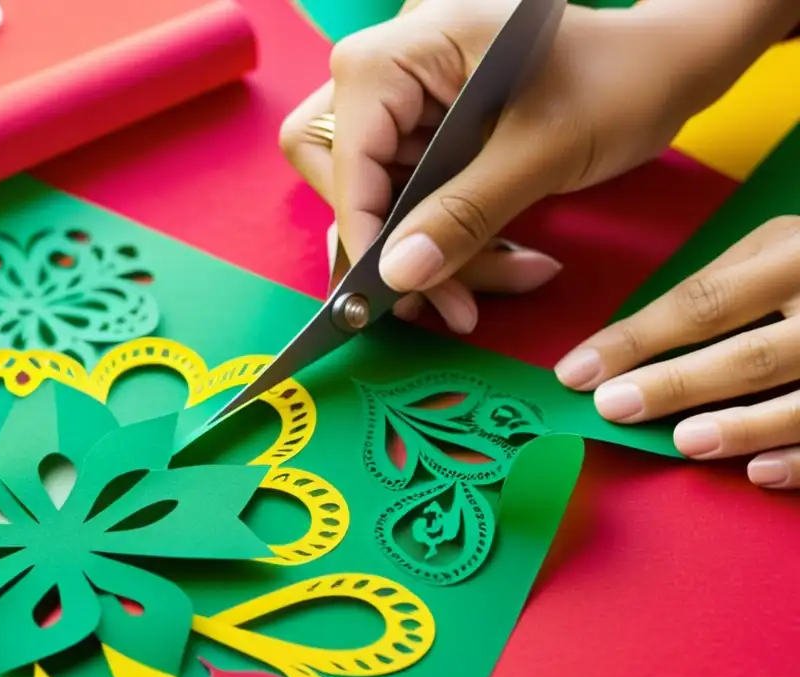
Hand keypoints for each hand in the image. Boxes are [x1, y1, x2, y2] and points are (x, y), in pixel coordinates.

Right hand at [280, 0, 723, 332]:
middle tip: (440, 296)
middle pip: (341, 172)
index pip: (342, 146)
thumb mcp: (541, 152)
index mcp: (408, 47)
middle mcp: (393, 71)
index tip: (390, 285)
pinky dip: (452, 243)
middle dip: (389, 242)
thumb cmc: (619, 80)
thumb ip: (463, 214)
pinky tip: (506, 263)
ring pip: (379, 200)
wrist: (667, 69)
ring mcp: (410, 106)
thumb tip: (397, 276)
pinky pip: (414, 204)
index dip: (360, 220)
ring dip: (431, 254)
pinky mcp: (431, 137)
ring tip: (496, 287)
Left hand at [555, 217, 799, 489]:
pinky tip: (759, 473)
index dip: (634, 340)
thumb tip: (632, 344)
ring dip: (741, 428)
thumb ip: (717, 286)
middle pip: (750, 354)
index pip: (700, 303)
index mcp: (796, 255)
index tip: (576, 371)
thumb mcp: (779, 246)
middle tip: (614, 408)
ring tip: (683, 442)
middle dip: (676, 385)